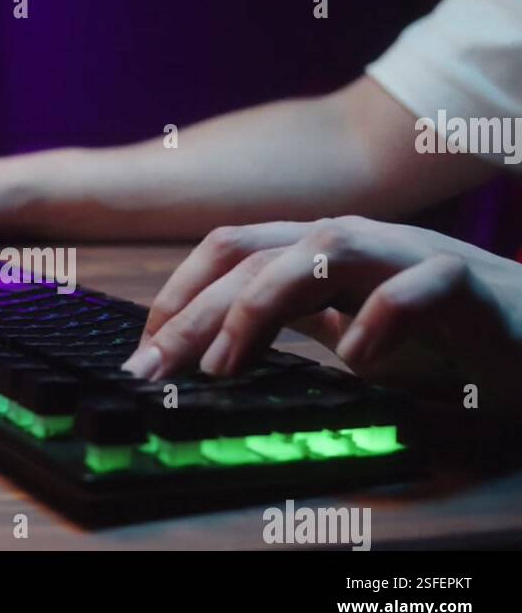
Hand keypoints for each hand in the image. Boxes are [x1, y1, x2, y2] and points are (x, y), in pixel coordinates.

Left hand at [123, 216, 521, 412]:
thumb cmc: (434, 338)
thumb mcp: (341, 332)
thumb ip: (288, 325)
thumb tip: (208, 351)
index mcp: (317, 252)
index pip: (230, 250)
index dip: (178, 294)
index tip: (144, 351)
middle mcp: (355, 243)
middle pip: (257, 252)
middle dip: (195, 311)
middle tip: (154, 369)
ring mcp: (410, 256)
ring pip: (325, 247)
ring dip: (262, 306)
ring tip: (225, 367)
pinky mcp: (468, 285)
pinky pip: (422, 284)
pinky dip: (382, 318)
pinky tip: (357, 362)